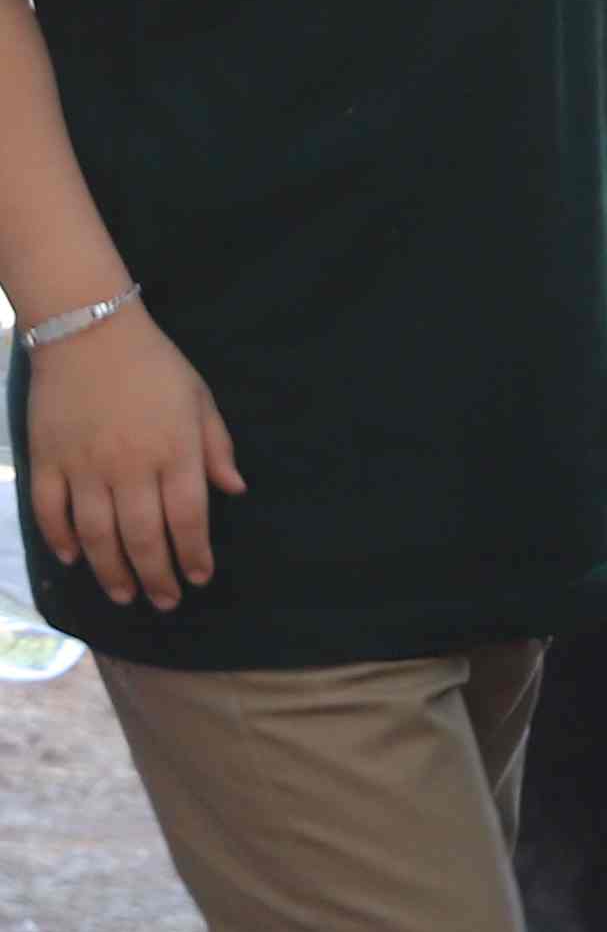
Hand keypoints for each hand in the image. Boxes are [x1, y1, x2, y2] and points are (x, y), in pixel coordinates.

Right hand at [20, 309, 239, 609]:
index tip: (199, 578)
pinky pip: (49, 510)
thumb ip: (216, 448)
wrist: (88, 330)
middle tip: (164, 601)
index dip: (194, 555)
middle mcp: (129, 466)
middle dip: (156, 576)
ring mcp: (83, 465)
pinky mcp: (47, 458)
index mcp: (174, 452)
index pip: (187, 519)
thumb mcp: (200, 400)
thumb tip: (234, 490)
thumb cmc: (154, 365)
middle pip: (141, 536)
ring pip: (95, 533)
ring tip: (124, 595)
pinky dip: (59, 538)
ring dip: (110, 570)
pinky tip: (72, 559)